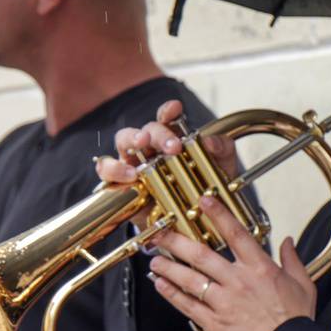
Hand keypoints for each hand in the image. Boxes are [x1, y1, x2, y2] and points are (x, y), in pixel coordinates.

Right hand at [95, 98, 238, 185]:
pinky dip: (115, 169)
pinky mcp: (121, 183)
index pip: (167, 118)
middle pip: (147, 130)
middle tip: (174, 147)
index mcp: (172, 138)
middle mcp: (150, 147)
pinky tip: (130, 175)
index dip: (169, 111)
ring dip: (131, 141)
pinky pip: (108, 171)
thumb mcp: (221, 167)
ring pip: (122, 142)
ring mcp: (133, 163)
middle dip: (159, 134)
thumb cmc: (203, 187)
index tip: (176, 108)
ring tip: (142, 145)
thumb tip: (209, 142)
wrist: (191, 223)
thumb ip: (222, 149)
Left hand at [148, 195, 315, 330]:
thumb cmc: (296, 323)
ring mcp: (224, 302)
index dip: (219, 214)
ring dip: (169, 267)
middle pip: (201, 255)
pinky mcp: (214, 323)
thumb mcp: (303, 286)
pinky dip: (171, 293)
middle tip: (162, 233)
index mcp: (260, 269)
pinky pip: (187, 305)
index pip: (236, 234)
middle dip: (177, 241)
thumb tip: (288, 243)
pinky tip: (161, 284)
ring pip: (189, 279)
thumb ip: (293, 261)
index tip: (204, 200)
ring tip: (155, 258)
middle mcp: (239, 281)